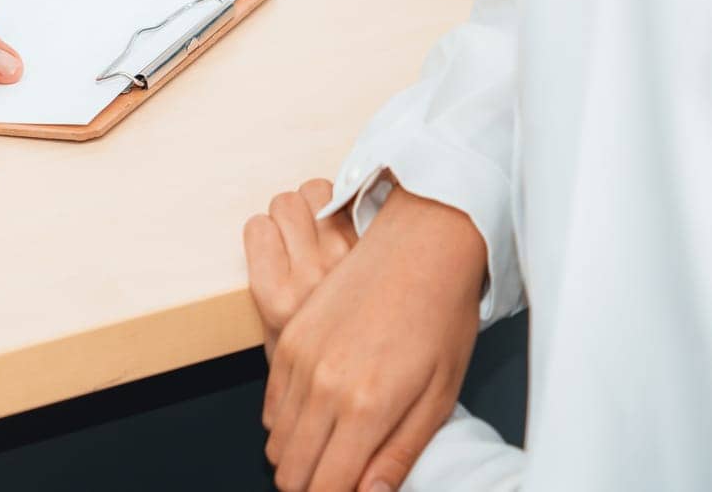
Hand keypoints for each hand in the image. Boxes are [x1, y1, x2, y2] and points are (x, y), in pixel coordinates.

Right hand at [253, 183, 485, 491]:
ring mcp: (299, 357)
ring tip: (332, 449)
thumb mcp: (439, 397)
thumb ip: (399, 454)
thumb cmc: (441, 318)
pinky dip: (287, 421)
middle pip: (290, 468)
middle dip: (312, 484)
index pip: (325, 487)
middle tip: (341, 478)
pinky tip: (319, 416)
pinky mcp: (288, 334)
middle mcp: (323, 385)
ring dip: (299, 455)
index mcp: (366, 407)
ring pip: (276, 439)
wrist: (421, 244)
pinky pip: (270, 401)